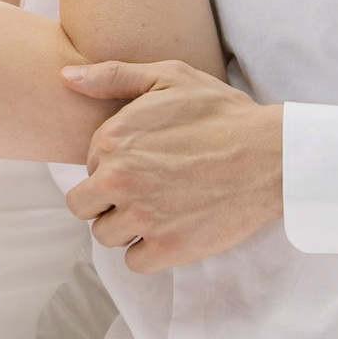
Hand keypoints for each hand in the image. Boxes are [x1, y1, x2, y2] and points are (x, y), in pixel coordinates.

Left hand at [60, 61, 284, 270]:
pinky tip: (172, 231)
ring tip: (161, 211)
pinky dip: (149, 252)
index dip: (114, 167)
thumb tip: (66, 78)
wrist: (272, 155)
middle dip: (108, 202)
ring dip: (127, 228)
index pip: (88, 167)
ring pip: (106, 235)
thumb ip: (112, 76)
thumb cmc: (223, 114)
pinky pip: (134, 262)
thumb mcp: (169, 76)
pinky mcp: (167, 247)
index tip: (147, 164)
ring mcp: (141, 216)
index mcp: (111, 140)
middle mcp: (118, 179)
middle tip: (145, 194)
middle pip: (84, 206)